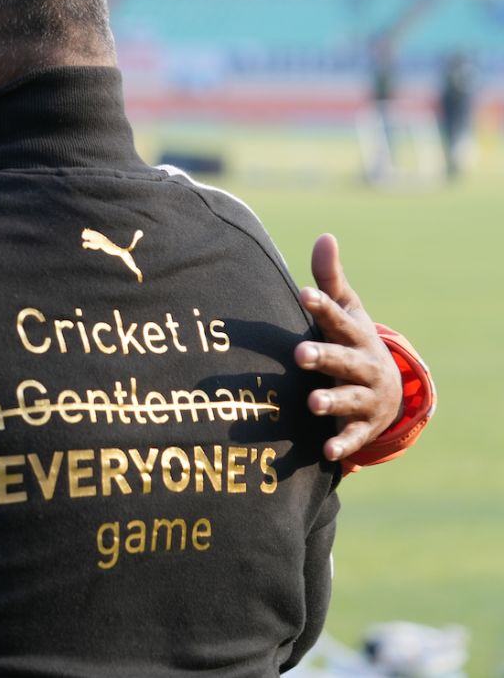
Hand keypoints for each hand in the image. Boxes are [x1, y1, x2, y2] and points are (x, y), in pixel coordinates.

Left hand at [294, 233, 402, 461]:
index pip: (337, 318)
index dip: (322, 306)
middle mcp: (363, 365)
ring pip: (348, 399)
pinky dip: (342, 445)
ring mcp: (365, 397)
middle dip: (323, 357)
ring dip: (331, 401)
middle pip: (342, 359)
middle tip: (299, 355)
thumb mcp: (347, 312)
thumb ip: (330, 279)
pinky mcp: (362, 426)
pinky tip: (328, 452)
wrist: (389, 391)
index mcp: (355, 335)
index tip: (304, 294)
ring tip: (313, 403)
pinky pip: (353, 437)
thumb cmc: (352, 342)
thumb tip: (324, 236)